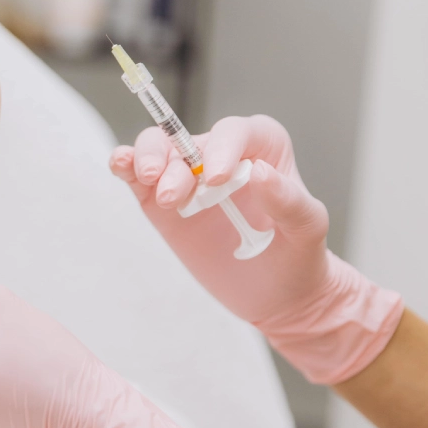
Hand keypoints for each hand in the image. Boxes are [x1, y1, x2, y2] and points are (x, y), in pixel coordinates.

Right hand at [109, 115, 402, 384]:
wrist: (277, 295)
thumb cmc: (298, 256)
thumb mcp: (307, 229)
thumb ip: (288, 201)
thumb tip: (260, 172)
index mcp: (262, 151)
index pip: (236, 132)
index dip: (223, 146)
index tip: (217, 177)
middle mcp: (221, 156)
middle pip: (187, 140)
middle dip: (176, 162)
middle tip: (176, 196)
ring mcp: (188, 179)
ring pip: (159, 151)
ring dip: (149, 162)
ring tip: (155, 191)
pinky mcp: (163, 203)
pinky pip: (138, 177)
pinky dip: (125, 165)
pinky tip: (121, 166)